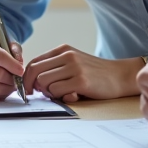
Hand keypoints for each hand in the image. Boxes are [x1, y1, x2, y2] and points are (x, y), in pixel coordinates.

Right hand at [0, 32, 24, 100]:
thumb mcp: (6, 44)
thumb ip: (15, 50)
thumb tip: (19, 63)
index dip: (13, 65)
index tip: (21, 71)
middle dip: (12, 79)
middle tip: (18, 78)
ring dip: (9, 88)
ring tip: (11, 83)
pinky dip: (2, 94)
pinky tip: (2, 87)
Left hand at [22, 45, 142, 102]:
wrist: (120, 76)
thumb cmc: (95, 74)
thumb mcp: (74, 63)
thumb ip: (56, 69)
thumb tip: (33, 82)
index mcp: (63, 50)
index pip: (34, 62)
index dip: (27, 78)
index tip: (29, 89)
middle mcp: (67, 56)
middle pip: (35, 71)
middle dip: (33, 86)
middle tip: (40, 94)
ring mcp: (74, 67)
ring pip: (43, 82)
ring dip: (48, 92)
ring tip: (62, 93)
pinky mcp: (81, 81)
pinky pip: (56, 91)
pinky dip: (59, 97)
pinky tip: (72, 95)